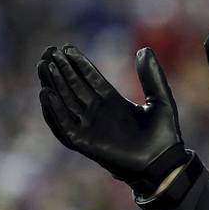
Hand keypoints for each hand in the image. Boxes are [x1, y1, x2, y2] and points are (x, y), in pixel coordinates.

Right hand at [37, 45, 188, 195]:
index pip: (90, 79)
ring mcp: (90, 127)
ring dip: (53, 84)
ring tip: (44, 65)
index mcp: (113, 102)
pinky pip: (64, 125)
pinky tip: (46, 93)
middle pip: (73, 87)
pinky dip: (54, 111)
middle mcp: (98, 113)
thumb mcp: (160, 99)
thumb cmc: (164, 134)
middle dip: (61, 69)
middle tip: (48, 51)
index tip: (66, 47)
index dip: (78, 64)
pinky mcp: (85, 142)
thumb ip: (152, 75)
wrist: (163, 162)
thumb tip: (144, 49)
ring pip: (65, 101)